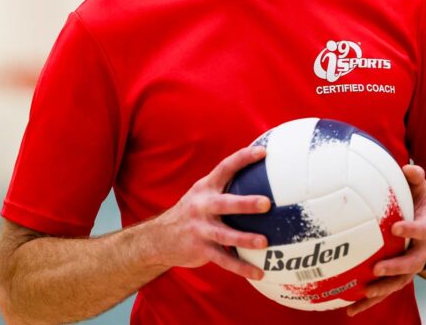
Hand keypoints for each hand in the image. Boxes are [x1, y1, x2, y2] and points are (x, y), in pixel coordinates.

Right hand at [149, 145, 270, 280]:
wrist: (159, 238)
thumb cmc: (192, 212)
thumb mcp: (202, 194)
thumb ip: (224, 186)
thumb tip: (260, 176)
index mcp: (205, 188)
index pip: (225, 167)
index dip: (243, 158)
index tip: (263, 152)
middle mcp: (202, 206)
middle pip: (225, 203)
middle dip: (245, 203)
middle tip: (266, 203)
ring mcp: (200, 229)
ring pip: (225, 235)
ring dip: (244, 239)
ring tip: (264, 242)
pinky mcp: (200, 249)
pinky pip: (224, 260)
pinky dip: (241, 267)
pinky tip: (258, 273)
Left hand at [347, 164, 425, 316]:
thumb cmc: (417, 206)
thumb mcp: (420, 191)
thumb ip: (416, 178)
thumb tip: (407, 166)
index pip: (422, 230)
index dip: (410, 230)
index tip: (395, 227)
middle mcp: (421, 253)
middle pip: (411, 265)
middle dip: (395, 268)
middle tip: (378, 268)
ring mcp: (410, 270)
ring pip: (398, 284)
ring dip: (382, 290)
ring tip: (364, 294)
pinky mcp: (397, 280)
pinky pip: (383, 293)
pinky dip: (368, 303)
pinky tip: (349, 310)